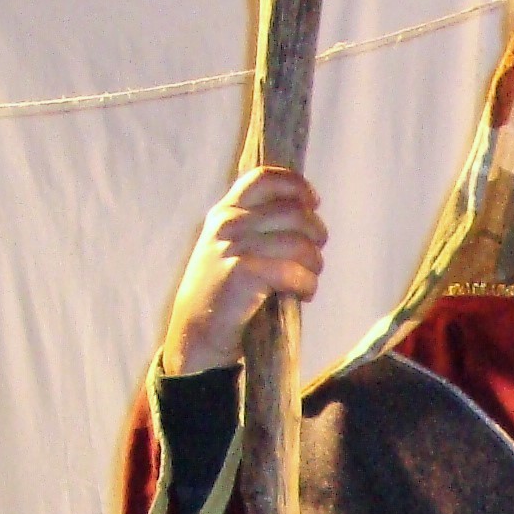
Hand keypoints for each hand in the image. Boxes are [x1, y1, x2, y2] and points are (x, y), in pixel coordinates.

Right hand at [161, 165, 325, 374]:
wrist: (196, 334)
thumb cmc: (222, 293)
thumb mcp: (229, 247)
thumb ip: (256, 226)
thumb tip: (305, 213)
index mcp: (225, 211)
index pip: (264, 178)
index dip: (296, 187)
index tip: (313, 203)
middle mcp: (229, 223)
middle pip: (293, 212)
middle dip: (316, 234)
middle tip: (315, 257)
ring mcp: (235, 247)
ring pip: (300, 243)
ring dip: (314, 265)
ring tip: (308, 280)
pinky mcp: (244, 273)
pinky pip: (295, 271)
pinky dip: (307, 285)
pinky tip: (303, 294)